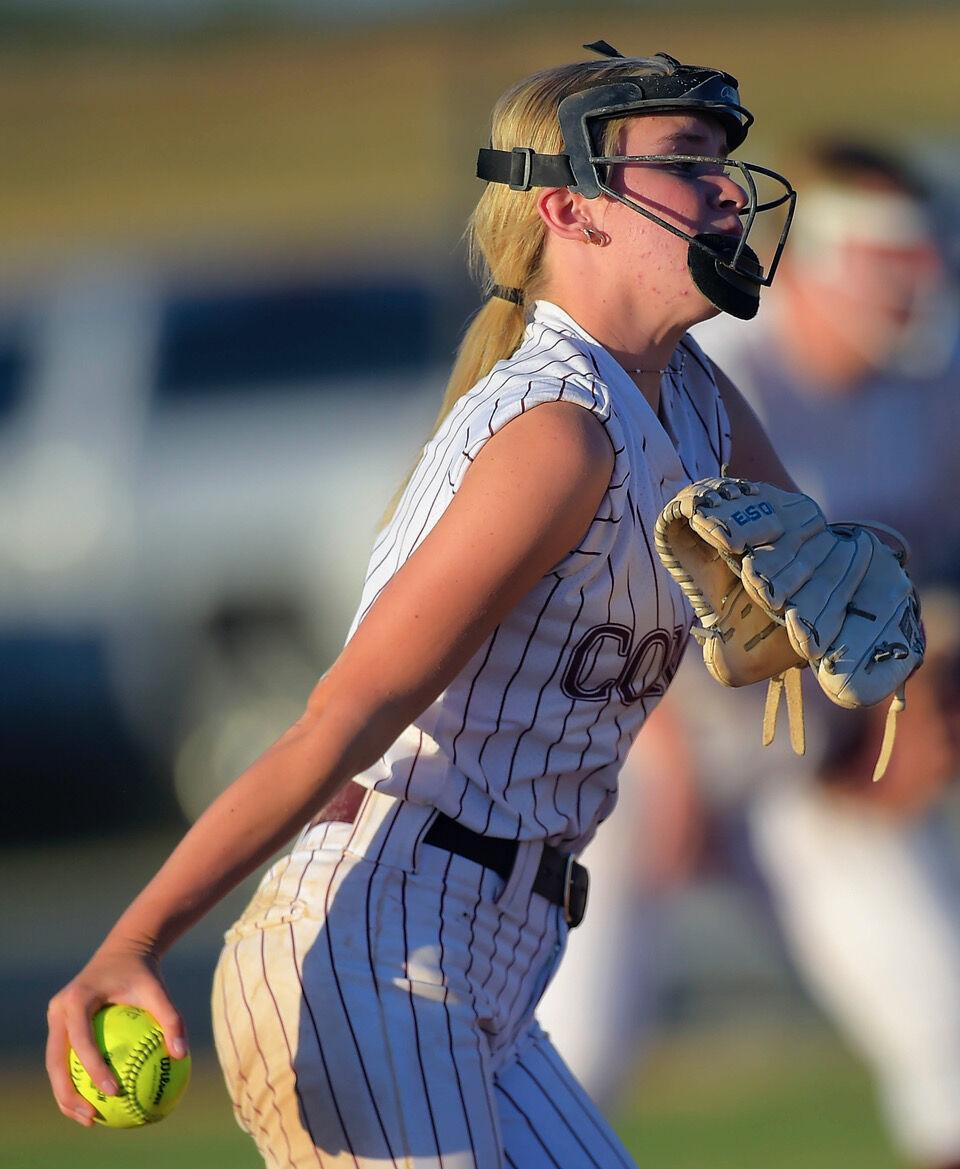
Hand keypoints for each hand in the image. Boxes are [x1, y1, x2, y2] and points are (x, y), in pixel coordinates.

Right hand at [45, 945, 186, 1125]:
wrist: (123, 950)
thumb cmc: (142, 972)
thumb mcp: (158, 990)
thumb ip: (171, 1018)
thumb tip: (182, 1054)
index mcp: (77, 1000)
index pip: (81, 1040)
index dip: (95, 1068)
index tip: (114, 1091)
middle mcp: (59, 1010)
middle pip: (55, 1061)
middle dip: (69, 1094)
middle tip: (92, 1117)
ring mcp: (55, 1019)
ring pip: (54, 1065)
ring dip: (67, 1095)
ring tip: (90, 1119)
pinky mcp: (59, 1026)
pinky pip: (64, 1059)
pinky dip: (75, 1081)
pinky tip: (96, 1101)